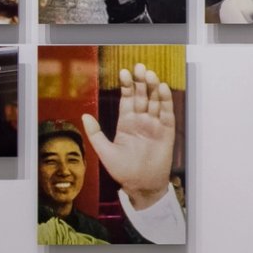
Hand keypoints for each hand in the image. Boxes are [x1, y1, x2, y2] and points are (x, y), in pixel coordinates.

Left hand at [83, 63, 176, 210]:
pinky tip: (162, 89)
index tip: (124, 72)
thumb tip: (84, 116)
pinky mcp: (167, 131)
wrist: (141, 185)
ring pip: (155, 101)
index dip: (126, 86)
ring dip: (153, 88)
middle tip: (139, 67)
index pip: (127, 99)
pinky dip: (165, 101)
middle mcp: (142, 120)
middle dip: (141, 82)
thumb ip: (95, 133)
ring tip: (150, 74)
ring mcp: (155, 125)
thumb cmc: (123, 170)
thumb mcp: (104, 151)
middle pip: (142, 96)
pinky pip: (167, 113)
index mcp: (127, 123)